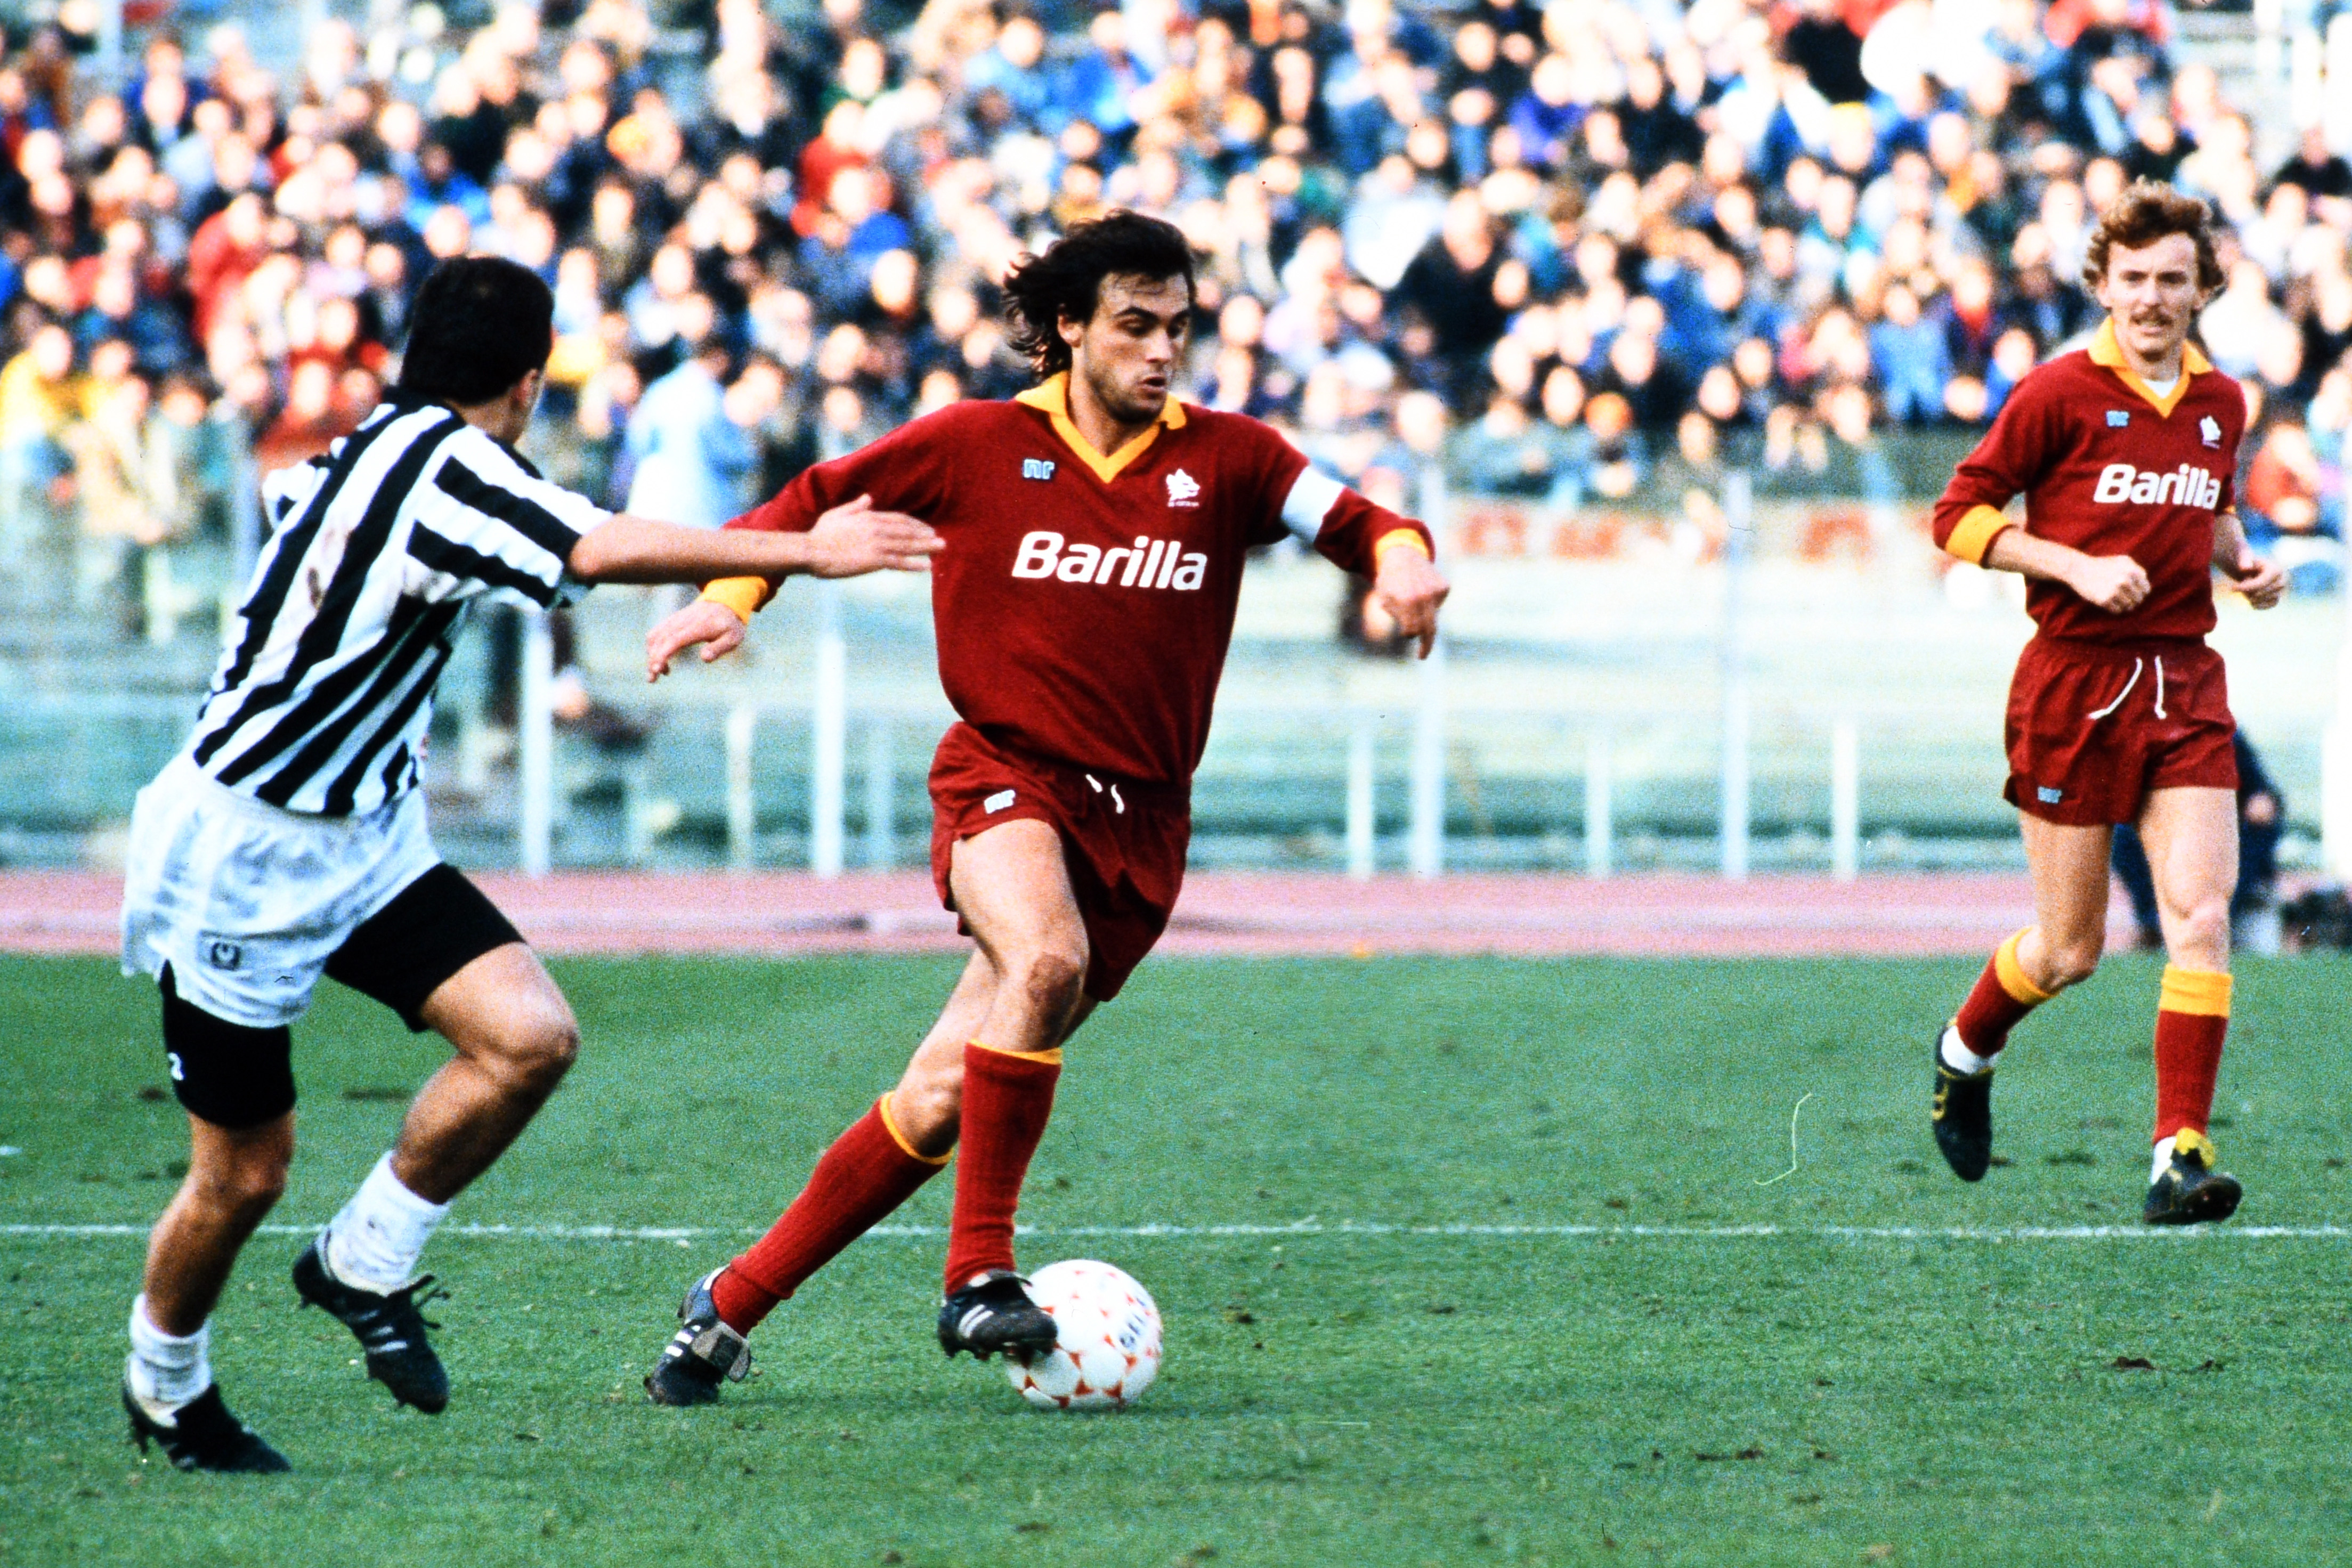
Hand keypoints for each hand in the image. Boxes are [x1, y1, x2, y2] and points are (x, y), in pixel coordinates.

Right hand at [646, 599, 746, 682]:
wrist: (724, 603)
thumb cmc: (729, 625)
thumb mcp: (732, 638)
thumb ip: (718, 648)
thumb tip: (704, 658)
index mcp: (696, 627)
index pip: (673, 640)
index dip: (662, 655)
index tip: (656, 670)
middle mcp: (682, 622)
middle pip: (659, 640)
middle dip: (652, 660)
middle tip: (652, 679)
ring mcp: (675, 620)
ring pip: (654, 636)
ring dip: (651, 655)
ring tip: (660, 672)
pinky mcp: (671, 621)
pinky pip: (656, 633)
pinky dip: (654, 647)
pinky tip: (663, 661)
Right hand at [804, 493, 942, 577]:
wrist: (810, 551)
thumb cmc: (820, 534)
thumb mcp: (838, 514)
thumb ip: (856, 506)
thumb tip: (869, 497)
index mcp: (868, 516)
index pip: (898, 519)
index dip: (914, 524)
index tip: (926, 529)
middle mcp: (876, 528)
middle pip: (907, 531)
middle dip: (925, 534)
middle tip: (941, 539)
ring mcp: (876, 544)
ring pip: (907, 545)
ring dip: (926, 547)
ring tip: (941, 548)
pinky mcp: (874, 560)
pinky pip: (899, 562)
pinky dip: (914, 563)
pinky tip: (927, 566)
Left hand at [1373, 543, 1449, 658]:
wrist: (1402, 554)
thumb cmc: (1389, 580)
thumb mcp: (1384, 599)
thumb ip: (1397, 617)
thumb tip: (1413, 633)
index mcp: (1407, 600)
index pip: (1412, 631)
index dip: (1407, 634)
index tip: (1407, 636)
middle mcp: (1424, 596)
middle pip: (1429, 629)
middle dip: (1426, 645)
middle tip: (1422, 656)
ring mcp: (1436, 591)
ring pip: (1433, 617)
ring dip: (1423, 617)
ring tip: (1410, 599)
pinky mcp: (1444, 587)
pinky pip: (1437, 604)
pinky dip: (1429, 602)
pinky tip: (1421, 590)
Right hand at [2066, 553, 2150, 613]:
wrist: (2079, 569)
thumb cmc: (2103, 565)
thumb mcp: (2123, 561)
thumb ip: (2138, 571)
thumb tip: (2146, 586)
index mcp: (2132, 570)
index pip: (2146, 589)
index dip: (2141, 593)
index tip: (2133, 593)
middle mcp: (2125, 580)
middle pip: (2139, 599)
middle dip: (2133, 600)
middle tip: (2124, 598)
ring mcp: (2114, 591)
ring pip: (2129, 606)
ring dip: (2124, 606)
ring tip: (2117, 600)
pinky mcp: (2104, 600)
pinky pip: (2117, 611)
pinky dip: (2115, 609)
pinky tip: (2109, 602)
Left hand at [2224, 547, 2286, 608]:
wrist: (2252, 569)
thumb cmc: (2248, 562)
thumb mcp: (2244, 557)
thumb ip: (2244, 560)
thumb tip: (2245, 568)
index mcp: (2277, 569)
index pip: (2262, 583)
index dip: (2247, 587)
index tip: (2232, 588)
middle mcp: (2283, 580)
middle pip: (2261, 593)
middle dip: (2247, 590)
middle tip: (2242, 583)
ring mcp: (2281, 591)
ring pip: (2261, 600)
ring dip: (2249, 596)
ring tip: (2247, 587)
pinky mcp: (2276, 599)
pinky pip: (2266, 606)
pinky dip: (2256, 604)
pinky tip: (2250, 598)